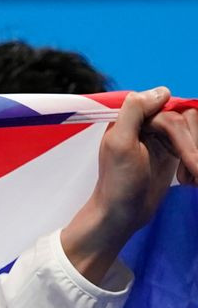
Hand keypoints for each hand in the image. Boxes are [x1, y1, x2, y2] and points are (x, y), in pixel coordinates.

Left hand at [62, 87, 197, 283]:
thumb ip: (134, 112)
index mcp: (132, 117)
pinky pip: (195, 144)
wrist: (121, 215)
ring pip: (194, 131)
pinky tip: (191, 180)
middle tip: (194, 171)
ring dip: (196, 155)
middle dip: (192, 148)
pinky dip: (196, 160)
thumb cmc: (118, 184)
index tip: (190, 158)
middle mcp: (148, 122)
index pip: (171, 112)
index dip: (181, 134)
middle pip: (188, 120)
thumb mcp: (120, 145)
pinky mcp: (173, 150)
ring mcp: (162, 136)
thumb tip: (162, 91)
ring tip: (193, 179)